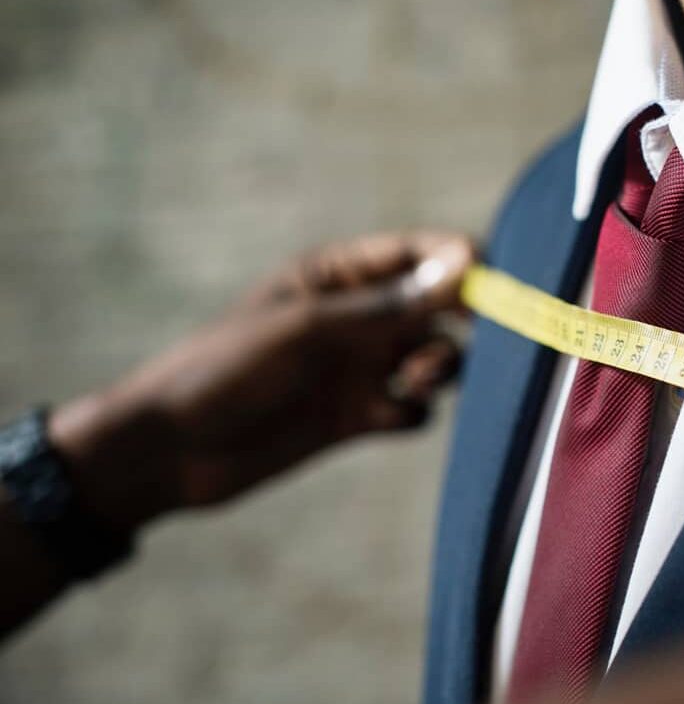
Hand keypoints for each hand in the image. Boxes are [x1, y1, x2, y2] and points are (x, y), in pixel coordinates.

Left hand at [49, 231, 474, 530]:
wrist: (175, 450)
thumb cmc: (228, 369)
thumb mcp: (312, 330)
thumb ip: (391, 305)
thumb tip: (466, 264)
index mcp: (338, 276)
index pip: (417, 253)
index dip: (458, 261)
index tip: (488, 279)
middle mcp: (358, 318)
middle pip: (436, 307)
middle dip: (460, 319)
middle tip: (480, 334)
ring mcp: (359, 368)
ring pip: (434, 358)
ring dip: (441, 366)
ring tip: (416, 377)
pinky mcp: (359, 416)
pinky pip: (413, 408)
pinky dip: (414, 409)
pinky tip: (389, 414)